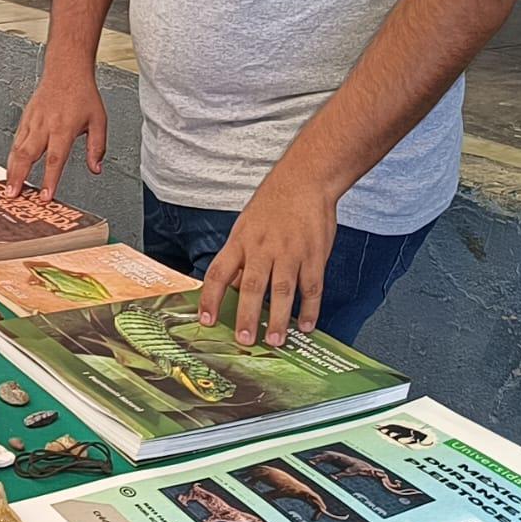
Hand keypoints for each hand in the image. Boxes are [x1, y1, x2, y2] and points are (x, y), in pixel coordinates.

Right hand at [4, 70, 106, 200]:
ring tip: (8, 188)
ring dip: (11, 170)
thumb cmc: (82, 94)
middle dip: (19, 177)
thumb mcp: (99, 121)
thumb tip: (96, 168)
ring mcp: (32, 122)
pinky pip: (16, 141)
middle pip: (28, 155)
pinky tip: (10, 169)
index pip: (55, 159)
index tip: (45, 196)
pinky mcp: (25, 119)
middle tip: (13, 196)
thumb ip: (97, 147)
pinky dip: (11, 157)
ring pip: (17, 149)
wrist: (66, 70)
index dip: (49, 179)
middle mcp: (45, 125)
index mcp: (64, 128)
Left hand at [198, 176, 337, 346]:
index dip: (210, 298)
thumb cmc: (272, 204)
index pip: (219, 273)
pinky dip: (310, 309)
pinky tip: (306, 325)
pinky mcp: (314, 255)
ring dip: (279, 319)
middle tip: (245, 340)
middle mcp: (263, 248)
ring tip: (276, 341)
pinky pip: (312, 287)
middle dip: (248, 316)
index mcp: (241, 242)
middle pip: (252, 286)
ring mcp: (290, 252)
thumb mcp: (246, 227)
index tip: (206, 320)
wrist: (304, 180)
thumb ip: (240, 258)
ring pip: (283, 291)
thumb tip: (231, 289)